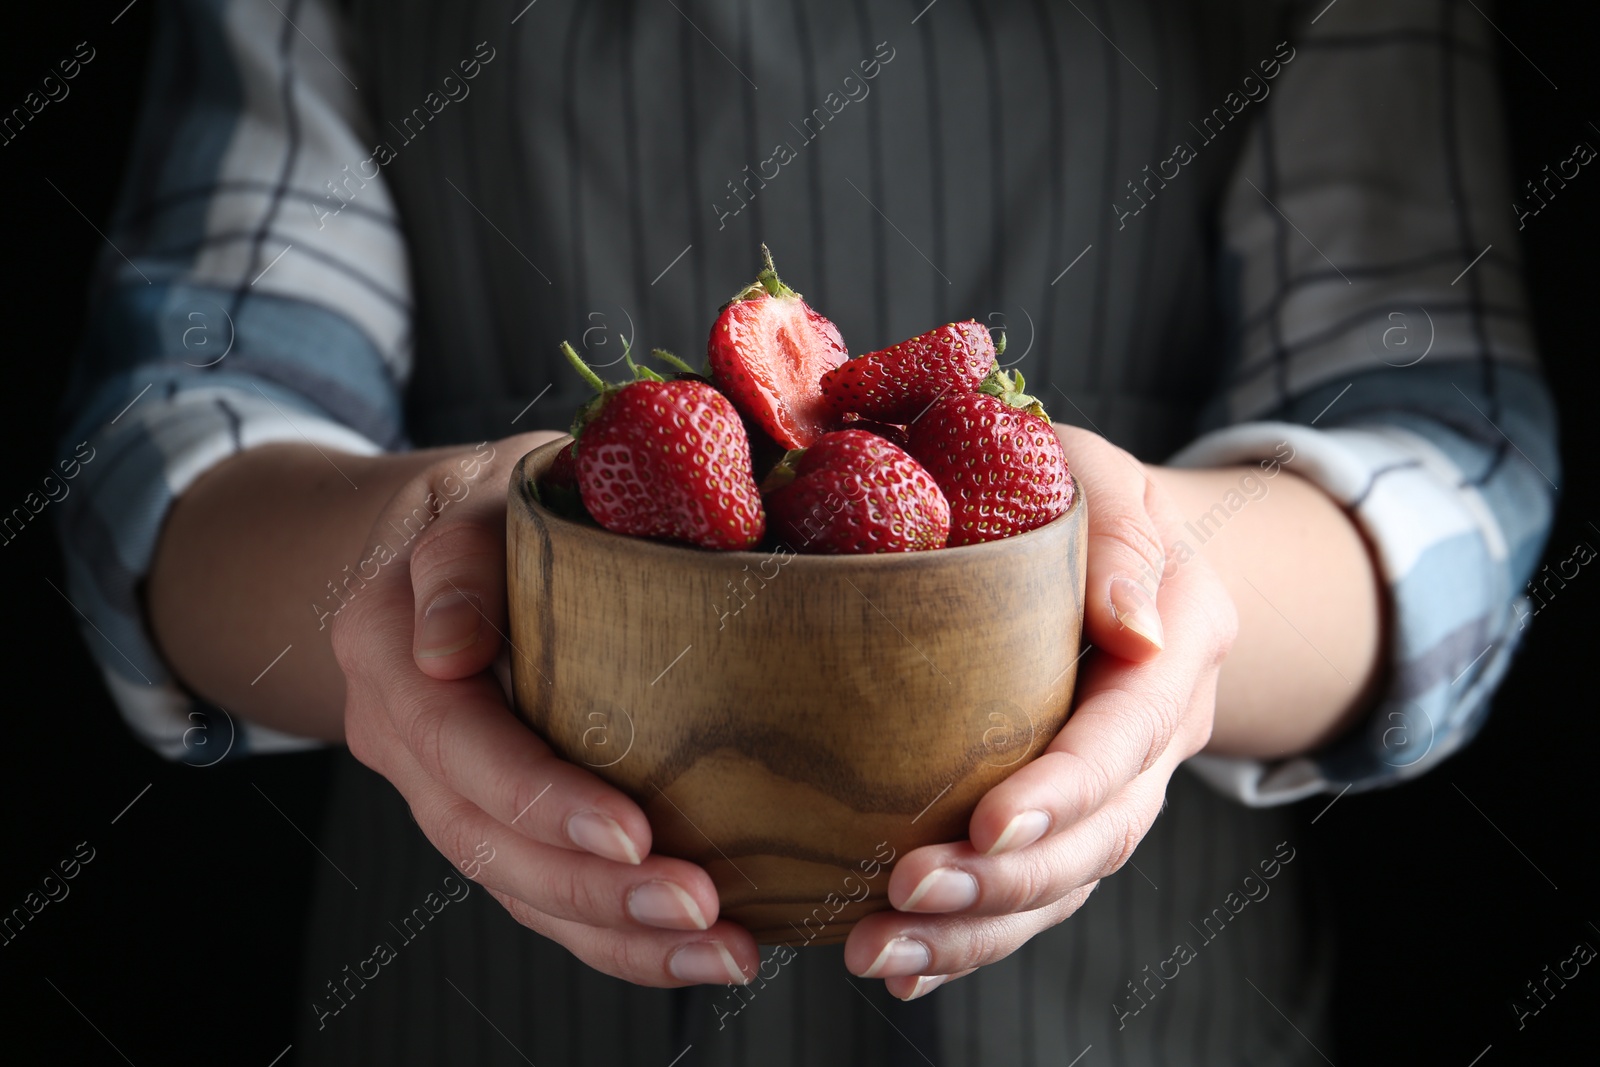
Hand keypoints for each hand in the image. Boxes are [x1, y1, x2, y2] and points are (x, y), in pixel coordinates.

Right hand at [332, 432, 759, 986]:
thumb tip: (447, 645)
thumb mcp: (484, 490)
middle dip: (591, 887)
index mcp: (391, 644)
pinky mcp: (489, 817)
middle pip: (483, 836)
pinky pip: (538, 893)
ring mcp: (440, 784)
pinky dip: (614, 934)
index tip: (633, 832)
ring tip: (718, 950)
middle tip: (697, 907)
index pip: (457, 739)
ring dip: (615, 932)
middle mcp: (403, 731)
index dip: (539, 795)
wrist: (447, 536)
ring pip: (512, 884)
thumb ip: (463, 555)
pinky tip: (696, 951)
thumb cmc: (496, 502)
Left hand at [843, 425, 1237, 998]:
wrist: (1123, 545)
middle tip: (905, 890)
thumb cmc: (1089, 495)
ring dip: (979, 929)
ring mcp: (1121, 786)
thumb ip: (1120, 540)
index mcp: (1178, 649)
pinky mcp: (1072, 815)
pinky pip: (1038, 893)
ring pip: (1066, 883)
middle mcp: (1160, 735)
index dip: (1065, 790)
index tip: (988, 824)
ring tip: (881, 950)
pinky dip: (976, 939)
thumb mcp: (1106, 479)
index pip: (1128, 736)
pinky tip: (909, 965)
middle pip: (1099, 835)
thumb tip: (1133, 627)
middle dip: (1006, 880)